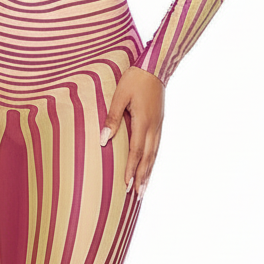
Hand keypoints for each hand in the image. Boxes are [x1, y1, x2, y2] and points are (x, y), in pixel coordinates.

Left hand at [101, 66, 164, 199]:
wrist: (155, 67)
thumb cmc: (135, 79)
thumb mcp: (119, 96)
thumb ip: (112, 117)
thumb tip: (104, 140)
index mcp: (143, 122)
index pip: (136, 152)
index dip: (130, 169)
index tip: (126, 185)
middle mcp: (153, 127)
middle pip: (148, 158)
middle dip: (142, 177)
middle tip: (138, 195)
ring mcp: (158, 125)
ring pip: (154, 154)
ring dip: (149, 172)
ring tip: (144, 187)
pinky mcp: (159, 122)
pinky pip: (157, 146)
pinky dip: (153, 159)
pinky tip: (150, 165)